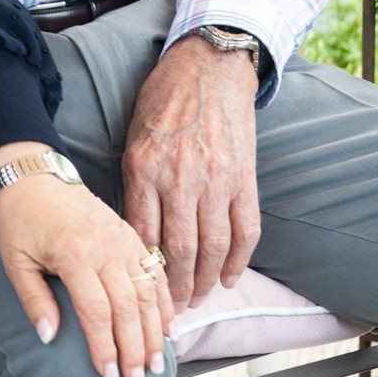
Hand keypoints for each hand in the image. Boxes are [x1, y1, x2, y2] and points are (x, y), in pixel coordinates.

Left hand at [0, 149, 172, 376]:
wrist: (36, 177)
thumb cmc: (21, 222)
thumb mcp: (15, 261)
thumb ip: (34, 299)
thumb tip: (49, 338)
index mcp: (75, 254)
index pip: (97, 311)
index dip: (105, 347)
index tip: (109, 375)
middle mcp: (105, 248)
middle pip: (129, 307)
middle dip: (135, 348)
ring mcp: (123, 240)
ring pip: (148, 291)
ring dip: (155, 331)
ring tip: (158, 363)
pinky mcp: (132, 234)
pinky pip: (155, 271)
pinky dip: (165, 301)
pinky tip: (169, 327)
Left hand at [121, 36, 261, 306]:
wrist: (208, 66)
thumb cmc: (164, 101)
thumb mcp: (134, 138)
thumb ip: (135, 183)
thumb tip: (132, 233)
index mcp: (143, 168)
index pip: (141, 235)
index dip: (143, 271)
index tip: (141, 292)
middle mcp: (179, 177)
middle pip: (178, 250)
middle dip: (175, 287)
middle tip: (172, 309)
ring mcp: (216, 179)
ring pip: (212, 246)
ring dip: (205, 280)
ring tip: (198, 298)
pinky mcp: (245, 177)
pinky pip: (245, 229)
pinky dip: (239, 259)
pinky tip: (229, 277)